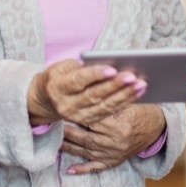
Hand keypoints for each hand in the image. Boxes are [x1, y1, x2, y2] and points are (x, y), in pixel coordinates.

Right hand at [28, 59, 146, 126]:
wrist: (44, 101)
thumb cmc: (57, 77)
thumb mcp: (61, 67)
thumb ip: (81, 67)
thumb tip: (106, 65)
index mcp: (57, 88)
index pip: (79, 81)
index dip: (96, 75)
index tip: (112, 68)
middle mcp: (67, 105)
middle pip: (95, 95)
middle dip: (115, 86)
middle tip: (132, 76)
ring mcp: (77, 116)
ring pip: (105, 106)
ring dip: (125, 95)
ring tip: (141, 84)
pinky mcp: (87, 121)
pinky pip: (109, 112)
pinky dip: (124, 102)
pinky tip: (137, 92)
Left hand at [61, 104, 165, 174]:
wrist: (156, 127)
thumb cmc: (140, 110)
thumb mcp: (127, 101)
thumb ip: (109, 98)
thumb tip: (88, 88)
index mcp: (120, 125)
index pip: (93, 119)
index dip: (78, 114)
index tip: (64, 108)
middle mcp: (116, 143)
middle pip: (86, 136)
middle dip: (69, 130)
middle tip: (54, 124)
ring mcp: (114, 154)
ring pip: (87, 151)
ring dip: (70, 146)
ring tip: (55, 139)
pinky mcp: (114, 162)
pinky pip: (96, 167)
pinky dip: (82, 169)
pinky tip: (69, 170)